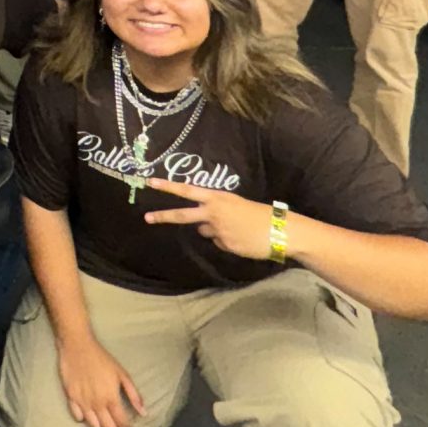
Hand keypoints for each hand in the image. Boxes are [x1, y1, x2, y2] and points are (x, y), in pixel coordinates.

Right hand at [57, 332, 145, 426]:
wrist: (77, 346)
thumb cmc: (102, 358)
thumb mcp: (122, 374)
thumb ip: (134, 395)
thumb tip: (144, 413)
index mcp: (111, 399)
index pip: (122, 423)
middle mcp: (97, 404)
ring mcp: (82, 402)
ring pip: (94, 426)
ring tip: (106, 423)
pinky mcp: (70, 398)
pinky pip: (77, 417)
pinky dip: (85, 419)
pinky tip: (89, 413)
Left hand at [143, 180, 282, 260]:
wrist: (280, 229)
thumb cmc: (260, 215)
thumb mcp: (236, 205)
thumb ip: (216, 211)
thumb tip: (202, 226)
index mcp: (218, 198)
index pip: (188, 190)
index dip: (169, 186)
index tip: (151, 182)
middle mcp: (214, 212)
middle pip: (182, 215)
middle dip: (163, 216)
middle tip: (147, 218)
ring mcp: (217, 230)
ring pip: (205, 232)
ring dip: (215, 231)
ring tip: (237, 229)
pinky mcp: (224, 245)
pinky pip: (220, 243)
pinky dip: (228, 242)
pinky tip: (242, 239)